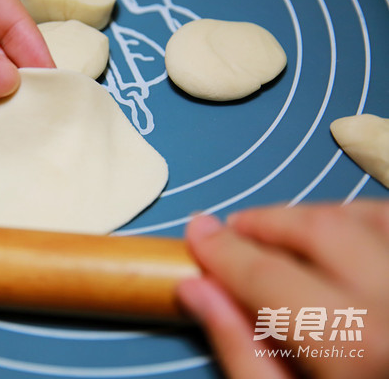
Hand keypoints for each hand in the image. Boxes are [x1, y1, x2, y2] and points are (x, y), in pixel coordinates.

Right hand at [177, 200, 388, 378]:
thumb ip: (240, 351)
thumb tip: (198, 290)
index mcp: (356, 346)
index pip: (268, 274)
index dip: (223, 250)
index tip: (199, 233)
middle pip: (322, 230)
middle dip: (267, 222)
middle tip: (236, 231)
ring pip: (370, 216)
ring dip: (318, 216)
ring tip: (286, 234)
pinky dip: (365, 222)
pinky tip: (344, 240)